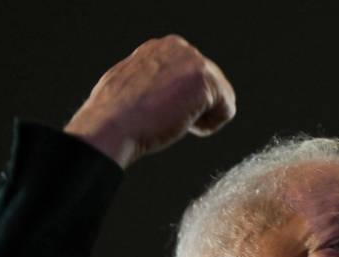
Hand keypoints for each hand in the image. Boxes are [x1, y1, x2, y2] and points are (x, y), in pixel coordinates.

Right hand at [64, 35, 235, 167]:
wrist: (111, 126)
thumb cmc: (115, 115)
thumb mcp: (133, 85)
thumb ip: (154, 79)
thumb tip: (164, 89)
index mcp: (162, 47)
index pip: (193, 77)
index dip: (182, 102)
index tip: (159, 111)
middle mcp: (180, 47)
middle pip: (210, 85)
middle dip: (195, 108)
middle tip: (166, 119)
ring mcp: (194, 61)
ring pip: (220, 98)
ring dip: (202, 117)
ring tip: (173, 121)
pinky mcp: (206, 81)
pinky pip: (227, 109)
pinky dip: (210, 125)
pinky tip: (186, 126)